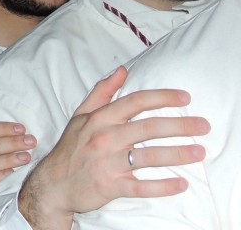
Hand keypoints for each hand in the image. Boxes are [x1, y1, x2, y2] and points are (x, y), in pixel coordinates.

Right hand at [19, 66, 207, 229]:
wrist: (53, 183)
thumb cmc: (71, 148)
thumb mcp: (81, 116)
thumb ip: (102, 92)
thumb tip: (123, 71)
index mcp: (99, 119)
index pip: (135, 103)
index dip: (161, 98)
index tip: (185, 98)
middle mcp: (105, 138)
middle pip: (148, 128)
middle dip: (179, 126)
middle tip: (203, 126)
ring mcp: (108, 163)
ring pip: (148, 157)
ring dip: (177, 154)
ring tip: (199, 152)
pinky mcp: (111, 186)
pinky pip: (141, 187)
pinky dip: (162, 187)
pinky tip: (181, 183)